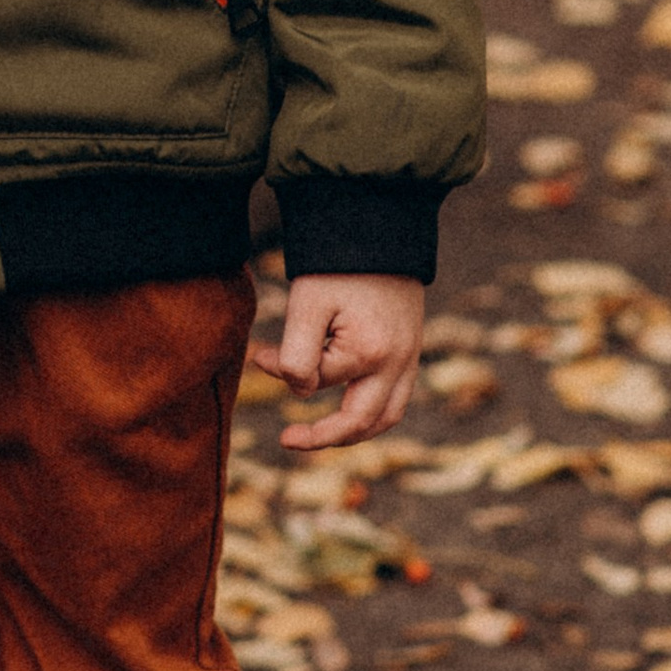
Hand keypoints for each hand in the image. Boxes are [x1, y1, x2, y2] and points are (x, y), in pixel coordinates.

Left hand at [251, 273, 423, 451]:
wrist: (380, 229)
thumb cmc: (339, 266)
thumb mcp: (307, 305)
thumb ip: (297, 354)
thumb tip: (296, 388)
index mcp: (369, 353)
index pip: (314, 381)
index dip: (279, 369)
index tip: (258, 353)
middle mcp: (397, 364)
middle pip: (361, 422)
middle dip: (322, 436)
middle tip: (287, 440)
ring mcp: (410, 359)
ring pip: (386, 417)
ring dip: (352, 432)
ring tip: (318, 436)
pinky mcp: (412, 350)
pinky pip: (397, 399)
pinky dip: (372, 413)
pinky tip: (347, 410)